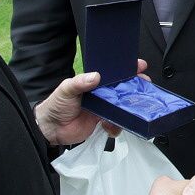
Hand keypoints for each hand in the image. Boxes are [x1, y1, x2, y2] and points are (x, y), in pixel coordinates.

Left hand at [36, 60, 150, 142]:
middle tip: (142, 89)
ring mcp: (102, 108)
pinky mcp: (102, 122)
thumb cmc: (56, 105)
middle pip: (122, 89)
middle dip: (134, 88)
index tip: (139, 66)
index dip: (126, 70)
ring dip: (128, 110)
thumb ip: (80, 82)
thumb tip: (95, 76)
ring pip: (121, 107)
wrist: (51, 129)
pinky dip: (117, 126)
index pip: (112, 74)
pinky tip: (112, 127)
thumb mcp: (66, 89)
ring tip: (130, 111)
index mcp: (93, 83)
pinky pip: (116, 123)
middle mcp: (100, 94)